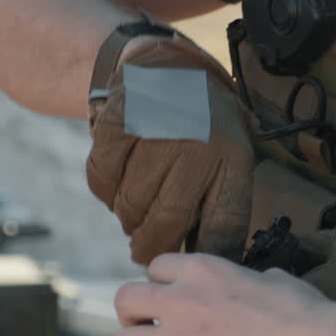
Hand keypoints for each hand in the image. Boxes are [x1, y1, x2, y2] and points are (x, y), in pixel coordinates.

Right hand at [86, 36, 255, 263]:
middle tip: (146, 252)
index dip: (208, 255)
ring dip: (130, 219)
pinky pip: (102, 182)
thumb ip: (223, 201)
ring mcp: (155, 133)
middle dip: (155, 246)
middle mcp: (197, 145)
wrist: (165, 65)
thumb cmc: (204, 124)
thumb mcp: (233, 152)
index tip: (194, 269)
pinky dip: (106, 191)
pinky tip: (120, 181)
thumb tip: (209, 262)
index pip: (224, 226)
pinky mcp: (117, 125)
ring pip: (131, 208)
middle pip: (169, 224)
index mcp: (233, 156)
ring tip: (137, 211)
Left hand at [112, 252, 330, 335]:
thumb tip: (256, 286)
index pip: (155, 267)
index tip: (168, 301)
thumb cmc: (304, 315)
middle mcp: (182, 298)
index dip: (160, 285)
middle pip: (125, 299)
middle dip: (133, 316)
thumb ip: (249, 280)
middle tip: (148, 330)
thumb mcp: (272, 279)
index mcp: (203, 269)